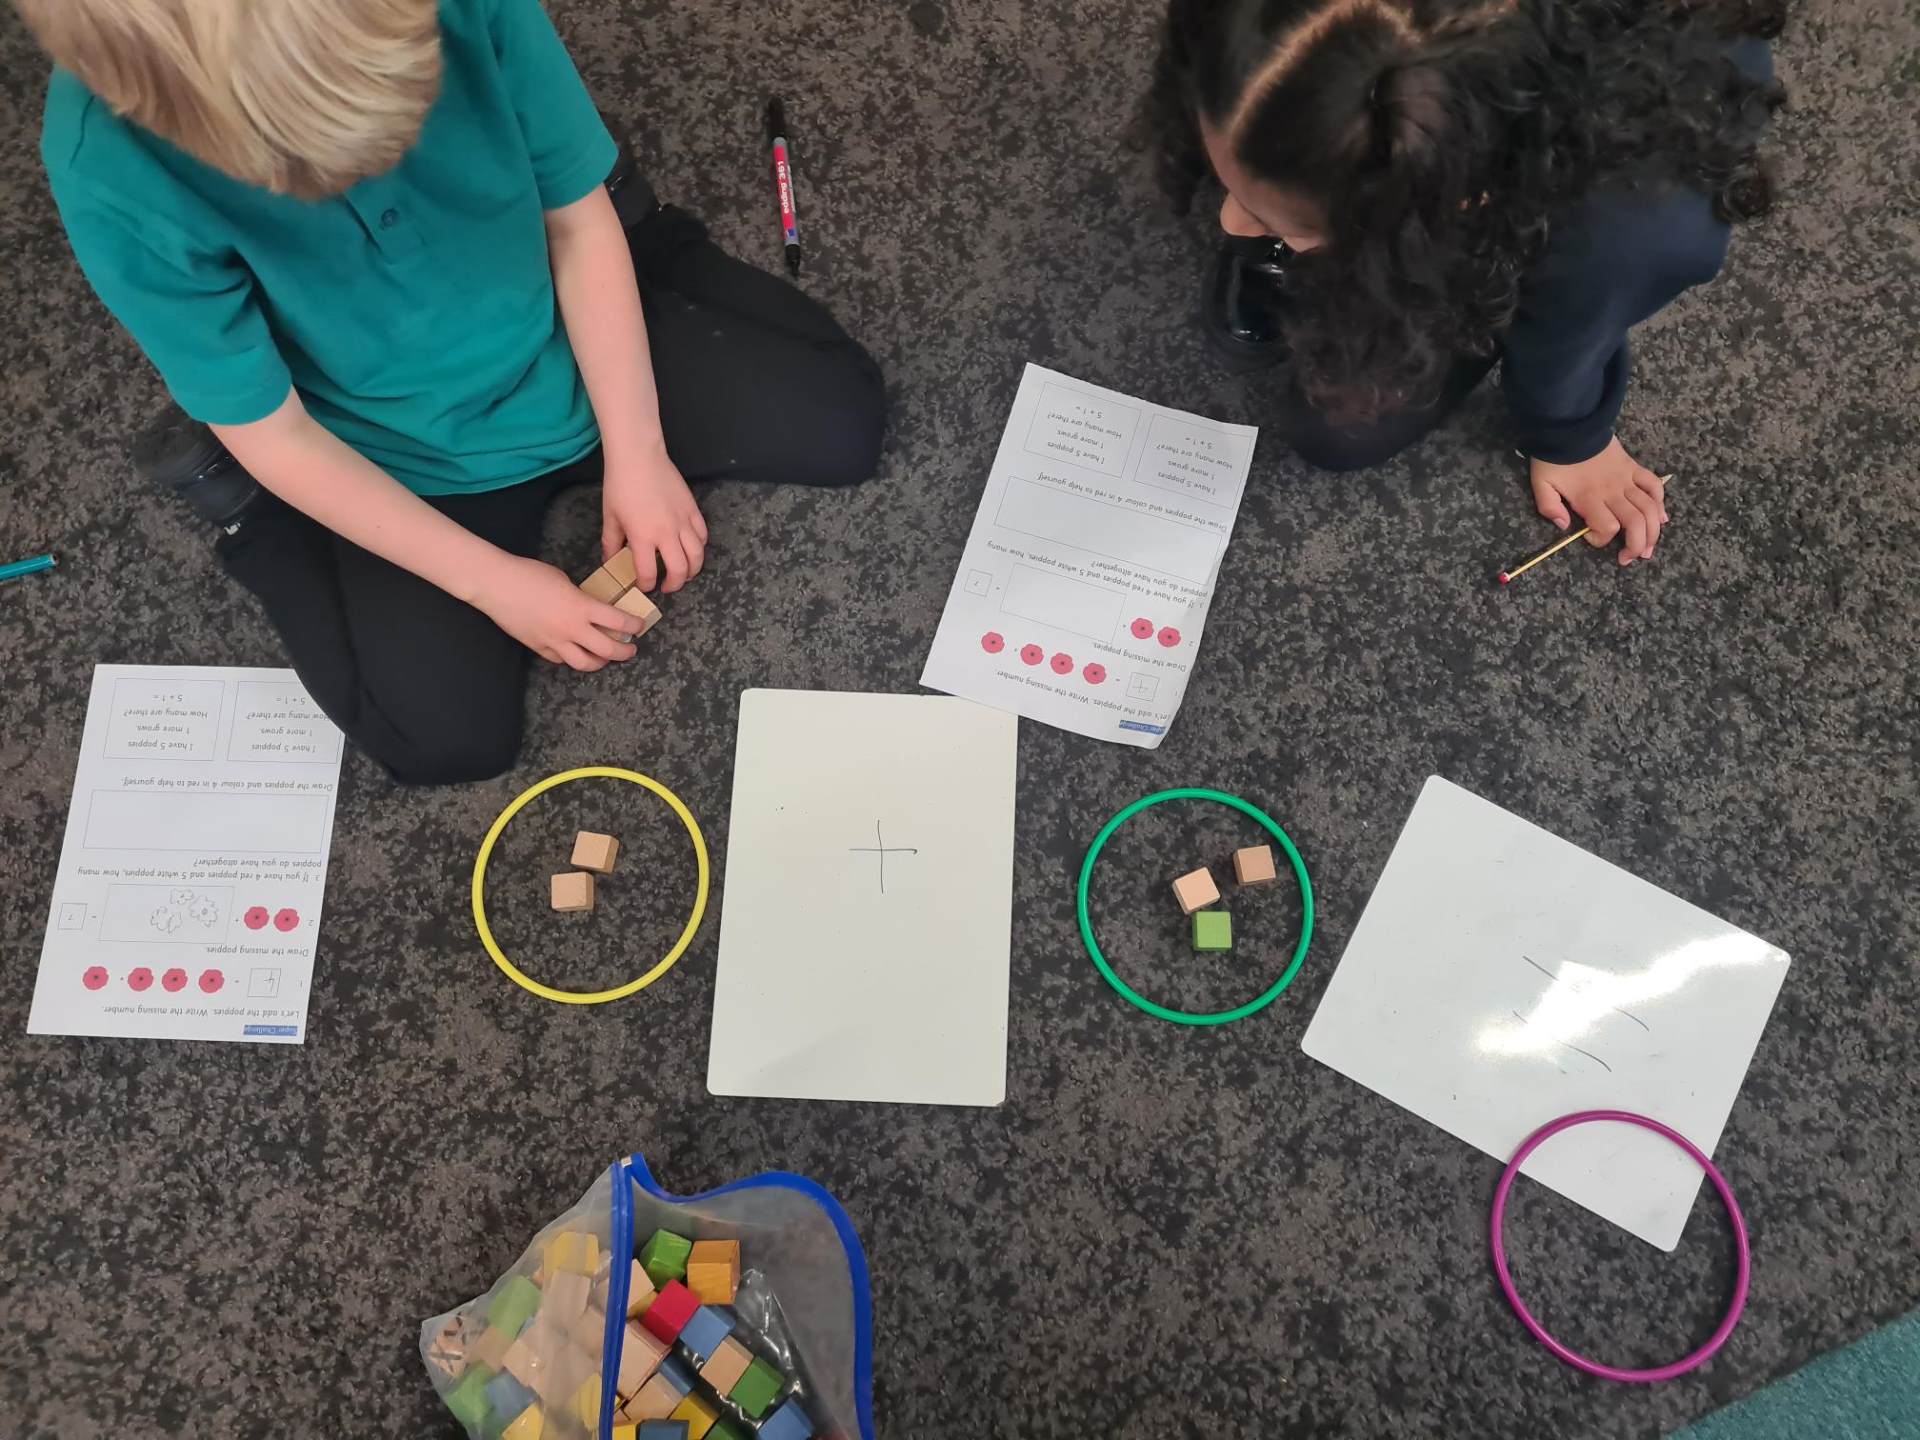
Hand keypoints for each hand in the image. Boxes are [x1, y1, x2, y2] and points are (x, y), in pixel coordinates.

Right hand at [470, 553, 639, 669]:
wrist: (496, 584)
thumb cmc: (529, 574)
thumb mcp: (564, 581)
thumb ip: (580, 598)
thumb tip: (589, 608)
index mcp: (581, 607)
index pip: (618, 622)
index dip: (634, 625)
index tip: (640, 625)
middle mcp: (571, 629)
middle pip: (607, 650)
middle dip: (624, 651)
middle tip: (631, 649)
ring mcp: (554, 642)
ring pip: (585, 664)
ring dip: (600, 662)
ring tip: (605, 658)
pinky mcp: (538, 647)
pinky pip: (561, 660)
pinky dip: (571, 657)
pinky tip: (575, 652)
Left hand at [602, 443, 707, 592]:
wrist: (639, 456)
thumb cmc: (620, 485)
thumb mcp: (610, 516)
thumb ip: (611, 543)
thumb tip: (610, 561)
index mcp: (643, 537)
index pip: (649, 573)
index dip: (646, 585)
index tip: (644, 586)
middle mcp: (666, 533)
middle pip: (679, 570)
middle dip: (674, 584)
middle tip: (667, 586)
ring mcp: (683, 521)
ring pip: (697, 556)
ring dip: (692, 570)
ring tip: (685, 573)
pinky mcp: (693, 510)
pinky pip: (702, 535)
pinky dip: (699, 547)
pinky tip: (691, 549)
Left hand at [1529, 437, 1669, 565]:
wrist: (1571, 428)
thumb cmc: (1554, 459)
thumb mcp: (1541, 485)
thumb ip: (1549, 508)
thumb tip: (1564, 527)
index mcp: (1590, 498)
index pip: (1607, 528)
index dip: (1601, 540)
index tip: (1591, 538)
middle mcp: (1613, 491)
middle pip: (1636, 523)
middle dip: (1637, 546)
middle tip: (1631, 558)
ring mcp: (1627, 479)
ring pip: (1650, 508)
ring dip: (1654, 531)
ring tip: (1649, 548)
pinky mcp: (1634, 468)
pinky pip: (1655, 485)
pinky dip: (1661, 503)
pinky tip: (1660, 518)